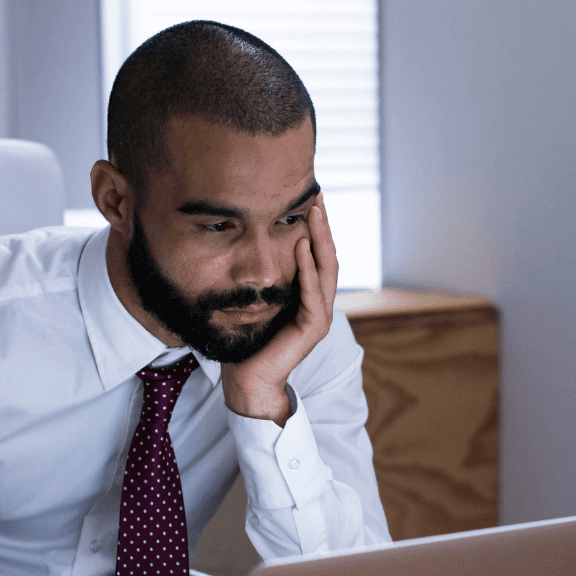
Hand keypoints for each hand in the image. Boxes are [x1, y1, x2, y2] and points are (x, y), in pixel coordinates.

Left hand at [221, 195, 338, 424]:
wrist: (249, 379)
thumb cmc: (249, 343)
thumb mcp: (256, 303)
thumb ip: (264, 281)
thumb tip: (248, 251)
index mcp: (308, 297)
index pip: (317, 256)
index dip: (316, 229)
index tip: (310, 200)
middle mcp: (319, 303)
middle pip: (327, 256)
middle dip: (323, 226)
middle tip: (318, 197)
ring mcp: (319, 315)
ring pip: (326, 269)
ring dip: (320, 239)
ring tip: (314, 213)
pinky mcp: (313, 327)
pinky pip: (312, 292)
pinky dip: (307, 269)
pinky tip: (301, 246)